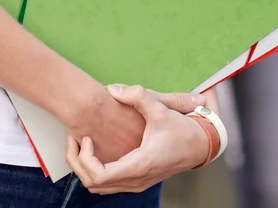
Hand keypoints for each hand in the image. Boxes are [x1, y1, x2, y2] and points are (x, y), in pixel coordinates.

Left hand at [67, 85, 210, 193]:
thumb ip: (137, 96)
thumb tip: (113, 90)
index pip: (98, 176)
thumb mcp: (161, 109)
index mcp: (139, 165)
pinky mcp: (138, 181)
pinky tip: (98, 150)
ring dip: (85, 168)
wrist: (201, 146)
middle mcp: (136, 180)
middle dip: (77, 162)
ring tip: (83, 144)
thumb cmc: (183, 130)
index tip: (85, 138)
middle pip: (93, 184)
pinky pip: (108, 184)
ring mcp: (136, 183)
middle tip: (76, 138)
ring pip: (99, 187)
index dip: (84, 158)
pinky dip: (96, 171)